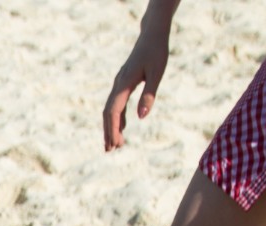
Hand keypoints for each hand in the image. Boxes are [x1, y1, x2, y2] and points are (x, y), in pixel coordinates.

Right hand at [103, 27, 170, 150]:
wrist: (152, 34)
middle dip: (108, 131)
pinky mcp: (123, 83)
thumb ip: (149, 95)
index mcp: (124, 84)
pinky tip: (123, 127)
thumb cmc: (157, 52)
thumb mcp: (157, 73)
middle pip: (108, 113)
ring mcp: (119, 83)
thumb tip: (142, 117)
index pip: (114, 111)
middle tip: (110, 150)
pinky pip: (117, 103)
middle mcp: (118, 84)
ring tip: (115, 144)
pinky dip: (118, 117)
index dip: (113, 129)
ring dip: (111, 126)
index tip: (115, 144)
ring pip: (110, 109)